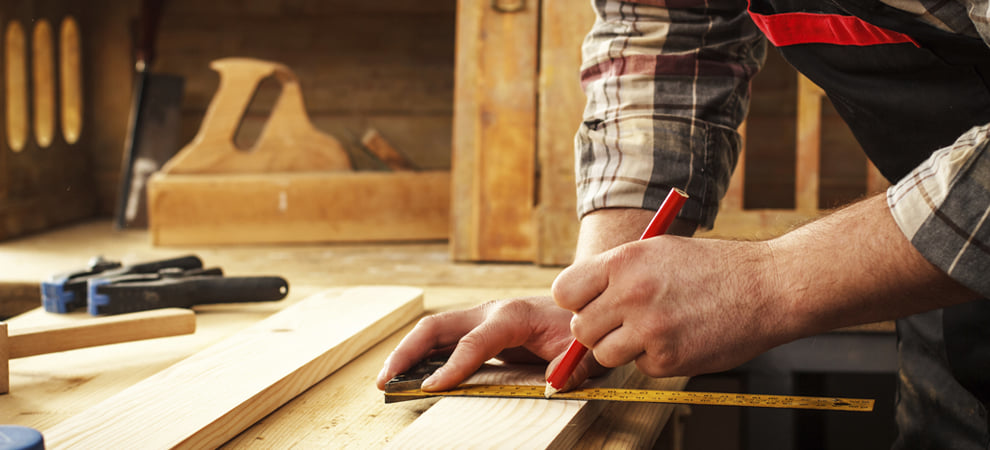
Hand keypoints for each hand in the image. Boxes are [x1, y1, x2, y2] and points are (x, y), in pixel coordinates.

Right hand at [375, 296, 604, 391]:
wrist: (583, 306)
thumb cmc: (578, 329)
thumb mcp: (583, 351)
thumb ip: (571, 369)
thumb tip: (552, 384)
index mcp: (511, 316)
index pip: (473, 342)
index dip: (452, 367)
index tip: (430, 389)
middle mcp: (489, 312)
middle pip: (437, 327)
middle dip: (407, 352)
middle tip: (385, 380)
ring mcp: (481, 319)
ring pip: (434, 331)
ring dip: (407, 353)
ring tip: (386, 381)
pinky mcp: (479, 329)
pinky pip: (444, 340)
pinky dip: (422, 356)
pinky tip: (409, 376)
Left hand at [551, 235, 787, 377]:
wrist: (767, 288)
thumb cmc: (713, 267)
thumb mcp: (658, 250)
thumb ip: (616, 272)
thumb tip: (579, 299)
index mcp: (624, 262)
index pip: (563, 292)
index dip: (575, 301)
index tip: (589, 303)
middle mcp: (631, 295)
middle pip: (580, 328)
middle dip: (597, 328)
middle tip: (623, 320)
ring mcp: (649, 330)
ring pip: (604, 354)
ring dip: (621, 347)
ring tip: (651, 328)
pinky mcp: (668, 360)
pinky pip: (639, 366)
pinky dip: (654, 358)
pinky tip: (678, 337)